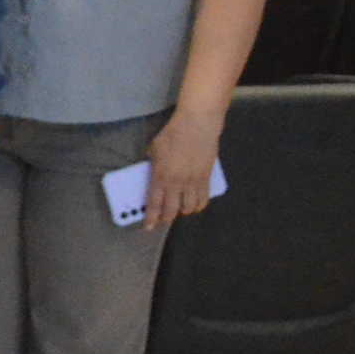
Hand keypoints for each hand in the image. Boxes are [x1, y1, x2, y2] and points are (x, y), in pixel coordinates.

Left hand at [144, 106, 222, 229]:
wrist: (198, 125)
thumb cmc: (173, 134)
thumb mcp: (154, 149)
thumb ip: (152, 164)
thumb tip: (152, 173)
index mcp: (161, 176)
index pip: (155, 204)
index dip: (151, 218)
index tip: (148, 227)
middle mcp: (177, 182)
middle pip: (172, 210)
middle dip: (166, 218)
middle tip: (162, 220)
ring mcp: (193, 181)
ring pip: (189, 207)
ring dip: (183, 212)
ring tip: (178, 210)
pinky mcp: (207, 178)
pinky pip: (204, 198)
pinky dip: (198, 205)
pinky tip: (194, 204)